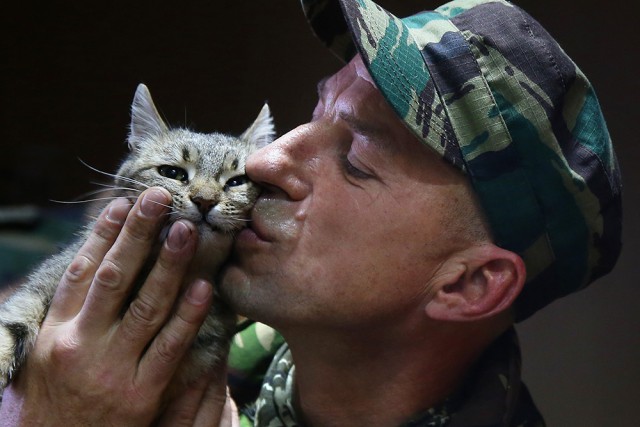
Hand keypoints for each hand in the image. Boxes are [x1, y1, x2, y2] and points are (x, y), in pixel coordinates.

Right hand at [0, 188, 230, 425]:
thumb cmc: (56, 401)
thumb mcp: (44, 356)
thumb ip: (66, 314)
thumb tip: (91, 267)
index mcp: (56, 332)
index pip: (81, 272)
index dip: (102, 235)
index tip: (122, 204)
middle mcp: (82, 344)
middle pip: (114, 277)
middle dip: (137, 235)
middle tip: (159, 198)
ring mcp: (113, 368)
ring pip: (145, 306)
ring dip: (168, 265)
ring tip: (186, 230)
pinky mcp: (141, 392)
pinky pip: (169, 347)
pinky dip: (187, 316)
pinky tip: (203, 287)